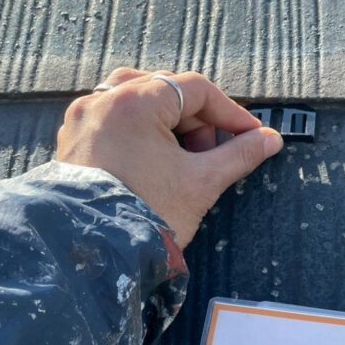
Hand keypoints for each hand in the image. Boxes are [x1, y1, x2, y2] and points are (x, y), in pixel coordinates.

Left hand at [56, 68, 282, 246]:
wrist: (97, 255)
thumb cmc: (145, 215)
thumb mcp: (202, 183)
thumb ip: (239, 155)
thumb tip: (270, 140)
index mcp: (134, 103)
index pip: (195, 89)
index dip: (229, 112)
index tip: (249, 135)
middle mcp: (102, 102)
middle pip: (165, 91)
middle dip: (197, 120)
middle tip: (212, 153)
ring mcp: (83, 121)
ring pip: (137, 102)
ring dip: (169, 123)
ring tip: (184, 157)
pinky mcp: (74, 142)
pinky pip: (114, 121)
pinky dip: (140, 133)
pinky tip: (155, 163)